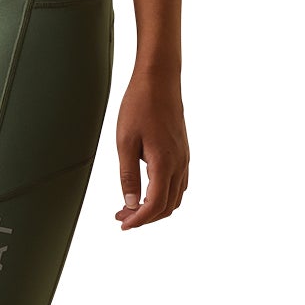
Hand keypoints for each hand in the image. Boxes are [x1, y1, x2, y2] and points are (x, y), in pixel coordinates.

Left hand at [114, 71, 187, 227]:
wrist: (159, 80)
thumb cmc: (139, 106)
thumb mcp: (125, 142)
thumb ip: (128, 176)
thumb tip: (130, 204)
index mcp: (164, 163)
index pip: (155, 204)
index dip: (139, 220)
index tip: (122, 224)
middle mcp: (179, 164)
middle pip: (167, 206)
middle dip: (145, 217)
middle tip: (121, 216)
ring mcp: (184, 158)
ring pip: (175, 197)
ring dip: (154, 208)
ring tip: (130, 207)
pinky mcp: (183, 152)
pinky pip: (178, 184)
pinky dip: (164, 195)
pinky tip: (146, 191)